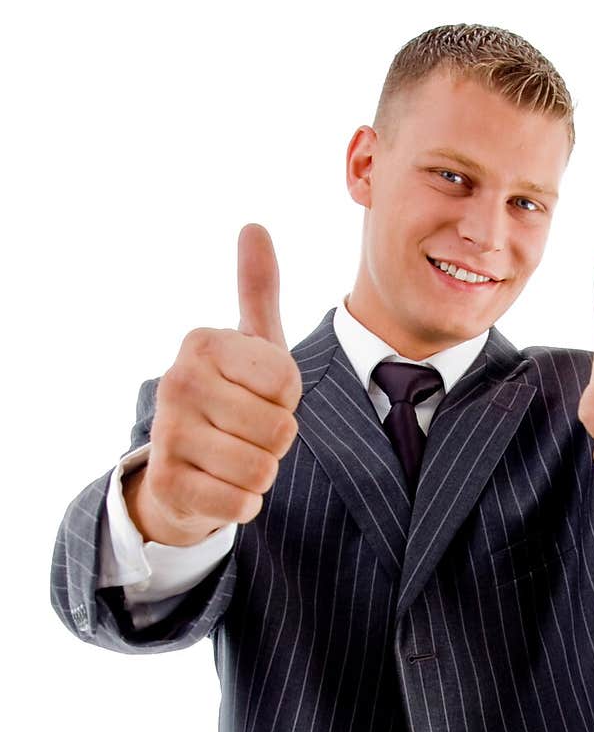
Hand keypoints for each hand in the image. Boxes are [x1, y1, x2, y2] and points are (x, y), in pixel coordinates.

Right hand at [125, 224, 301, 546]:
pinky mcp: (167, 484)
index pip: (288, 383)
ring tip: (235, 460)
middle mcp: (177, 380)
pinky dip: (242, 505)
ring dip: (261, 475)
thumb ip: (257, 290)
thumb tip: (254, 226)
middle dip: (275, 442)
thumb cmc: (230, 401)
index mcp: (203, 343)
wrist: (180, 470)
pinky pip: (241, 504)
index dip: (287, 401)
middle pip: (279, 429)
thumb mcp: (249, 346)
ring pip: (261, 469)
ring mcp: (166, 432)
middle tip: (246, 434)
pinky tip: (220, 489)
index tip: (260, 398)